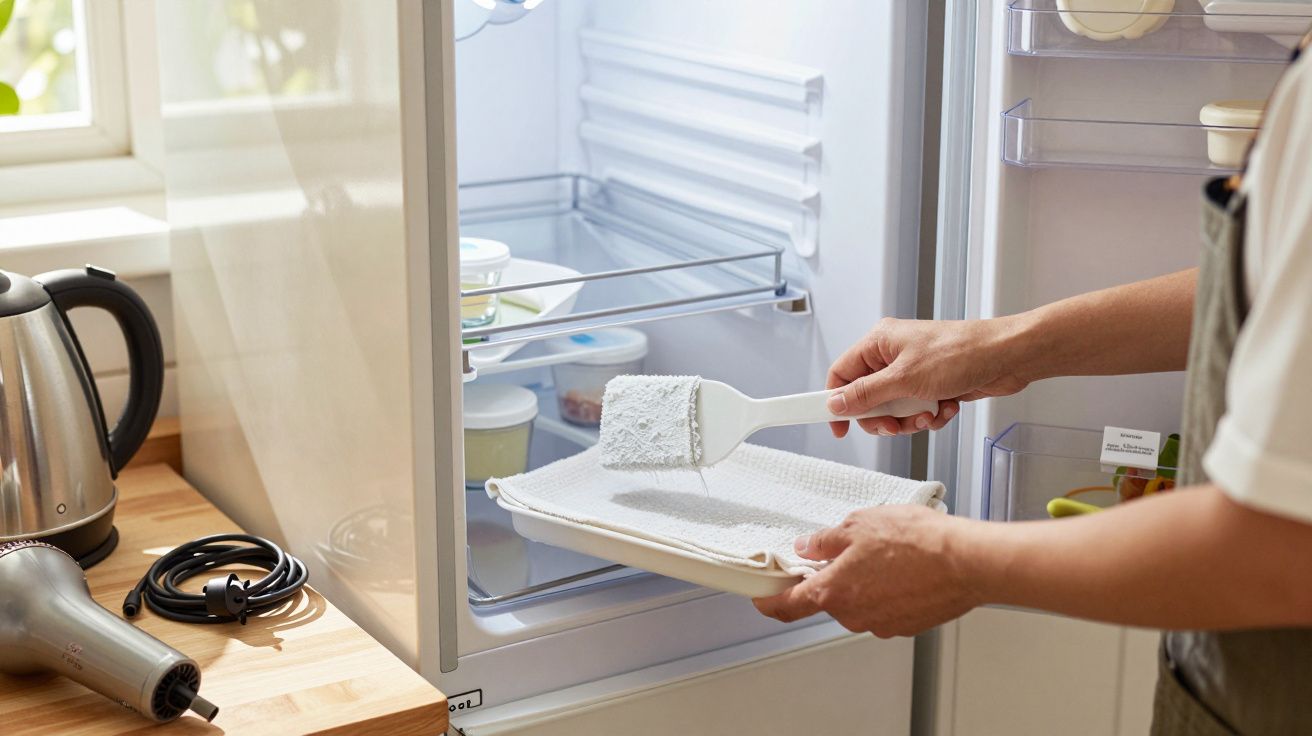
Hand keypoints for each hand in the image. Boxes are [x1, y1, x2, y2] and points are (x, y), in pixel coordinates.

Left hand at [753, 505, 981, 636]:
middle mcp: (853, 615)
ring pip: (858, 602)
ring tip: (886, 554)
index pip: (787, 606)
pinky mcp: (906, 625)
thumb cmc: (916, 542)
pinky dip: (887, 590)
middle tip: (847, 551)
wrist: (965, 562)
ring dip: (862, 582)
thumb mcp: (858, 525)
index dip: (769, 601)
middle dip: (831, 577)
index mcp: (833, 592)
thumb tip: (808, 546)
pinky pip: (885, 607)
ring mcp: (881, 624)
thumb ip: (826, 540)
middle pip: (828, 599)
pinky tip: (903, 569)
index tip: (761, 597)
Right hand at [827, 317, 1031, 436]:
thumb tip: (836, 403)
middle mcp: (893, 355)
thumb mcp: (905, 379)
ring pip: (894, 409)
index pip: (842, 374)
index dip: (836, 401)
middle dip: (883, 417)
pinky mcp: (933, 385)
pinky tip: (946, 408)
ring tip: (928, 414)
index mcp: (880, 343)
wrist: (1008, 357)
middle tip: (895, 425)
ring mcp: (914, 371)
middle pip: (868, 397)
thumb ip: (866, 394)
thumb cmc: (961, 353)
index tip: (838, 426)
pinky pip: (917, 410)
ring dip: (910, 419)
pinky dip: (930, 415)